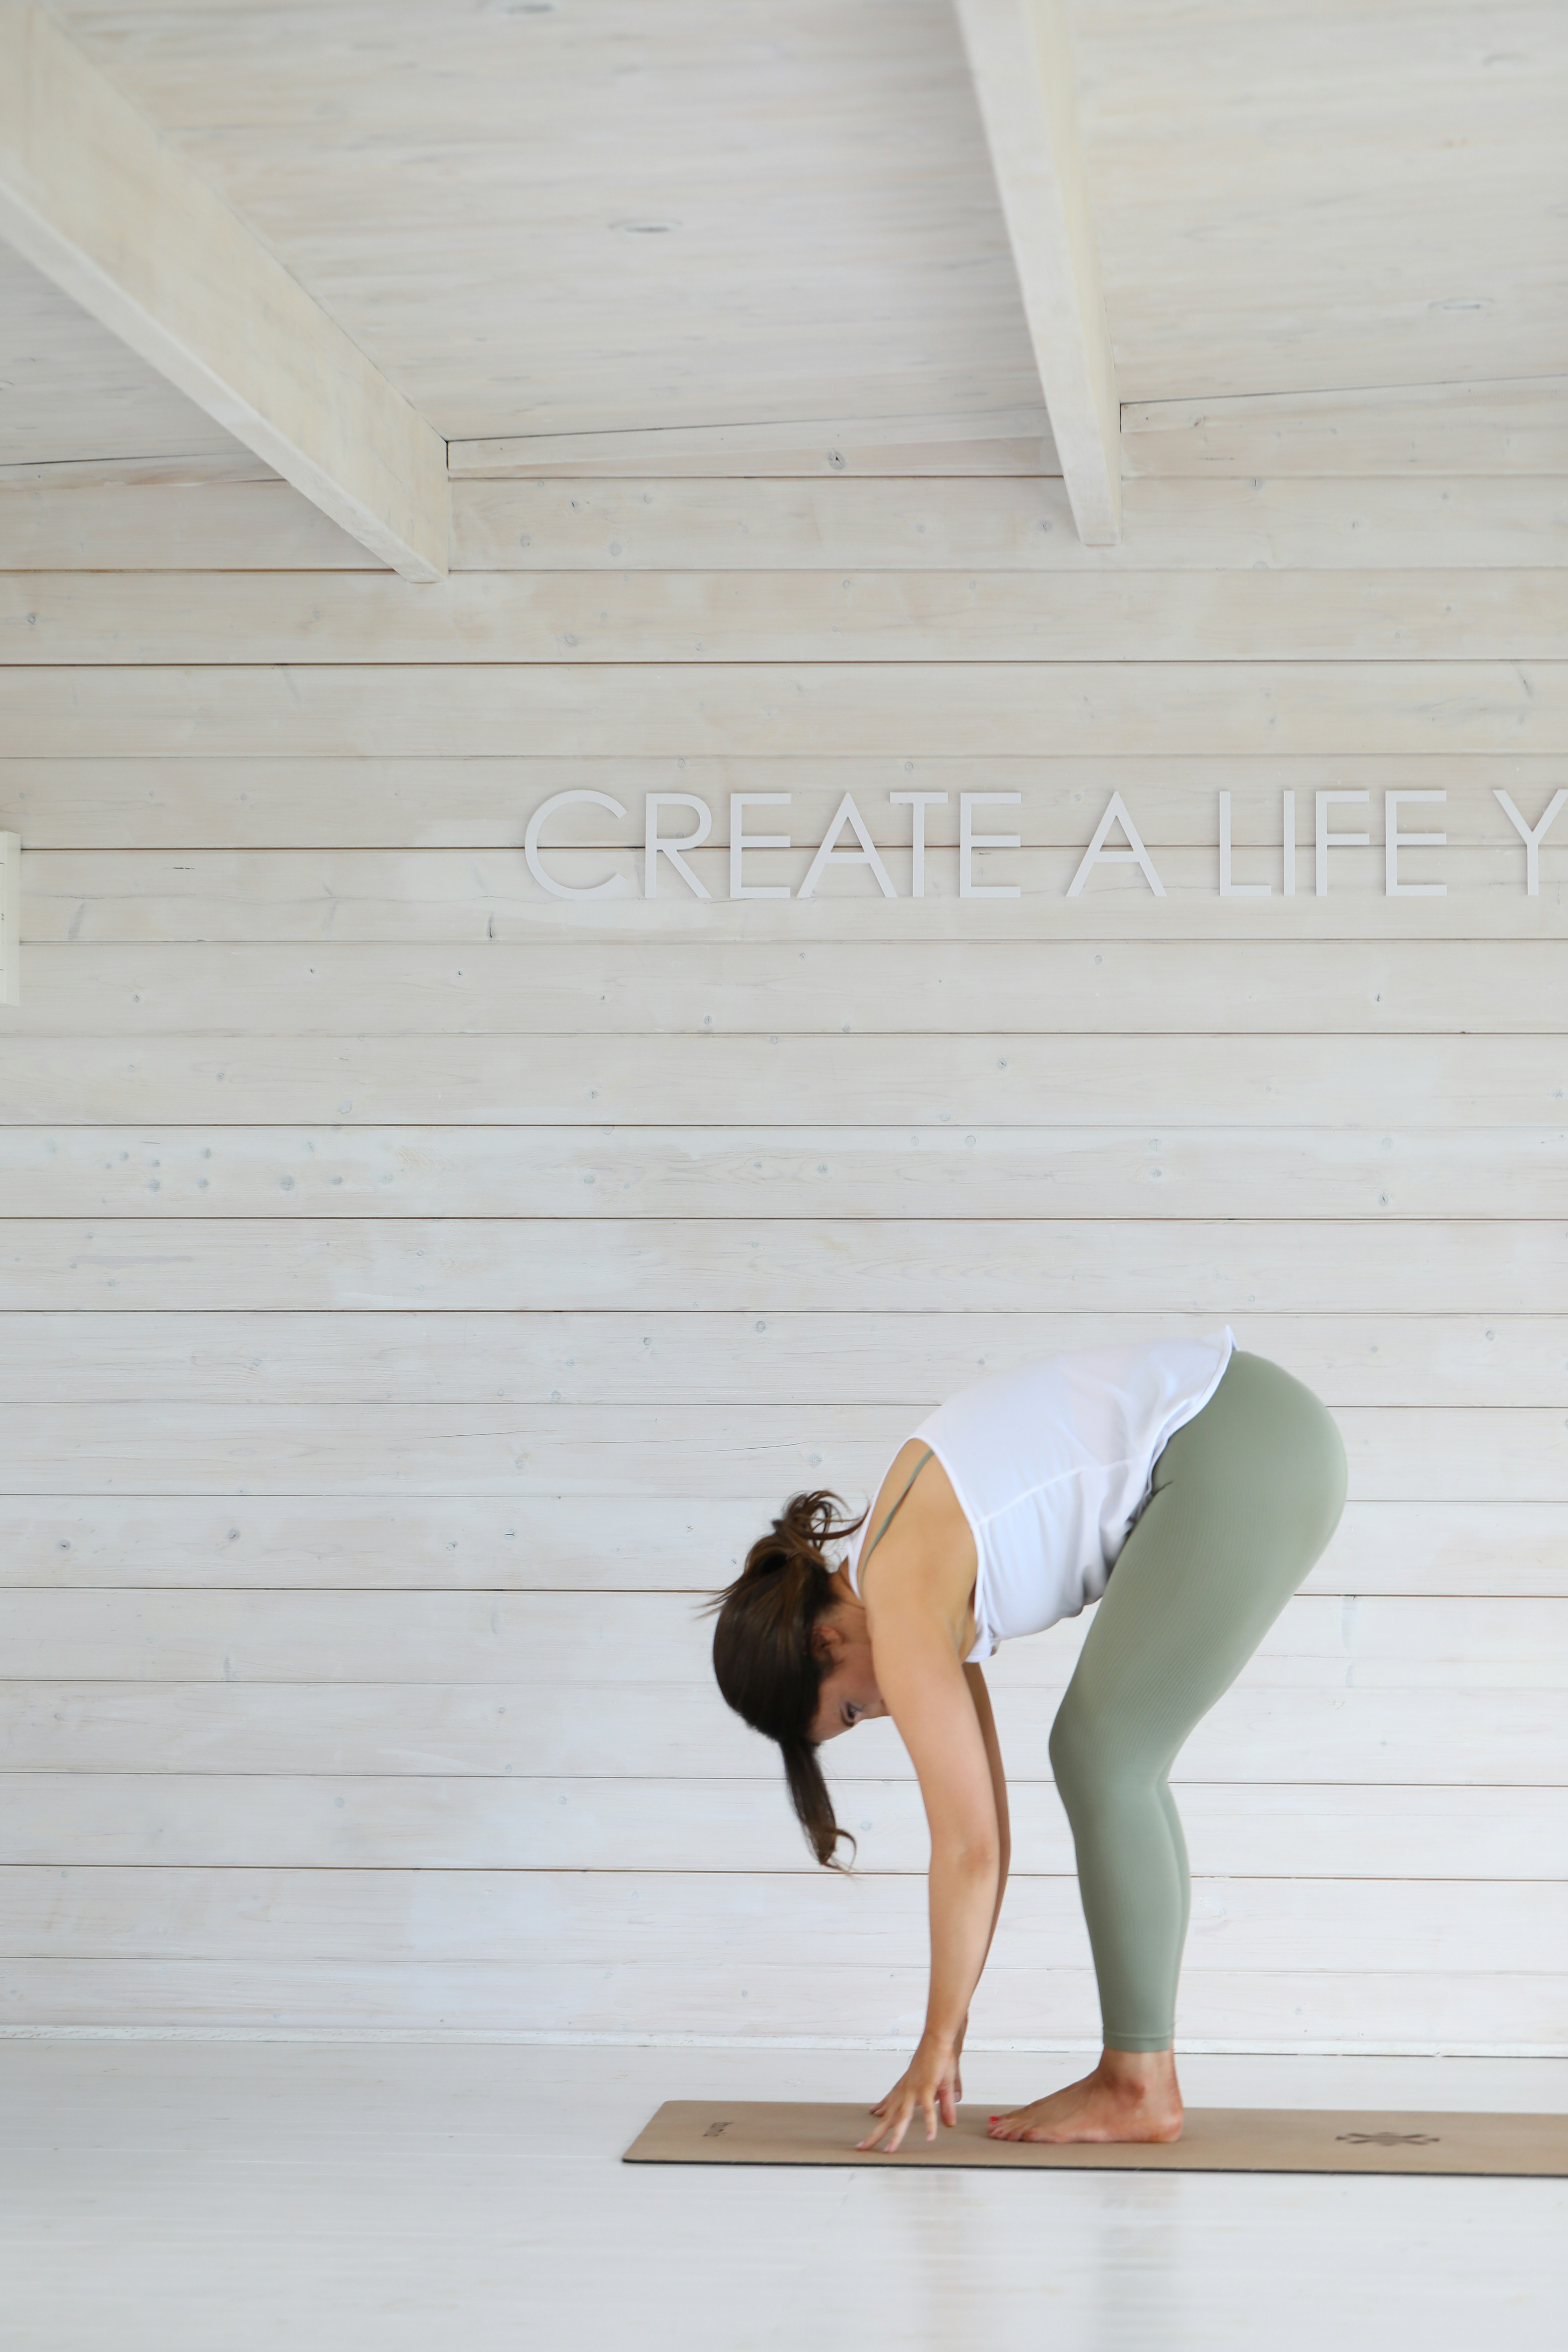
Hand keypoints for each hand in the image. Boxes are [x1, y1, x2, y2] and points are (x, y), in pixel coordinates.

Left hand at [858, 2031, 961, 2153]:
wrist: (939, 2038)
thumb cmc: (938, 2058)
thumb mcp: (942, 2087)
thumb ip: (944, 2107)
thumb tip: (949, 2124)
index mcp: (907, 2088)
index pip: (890, 2103)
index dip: (881, 2110)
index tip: (872, 2114)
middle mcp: (906, 2091)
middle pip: (889, 2117)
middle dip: (875, 2133)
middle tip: (861, 2146)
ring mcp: (915, 2090)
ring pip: (902, 2117)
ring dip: (896, 2136)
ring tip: (888, 2151)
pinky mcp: (928, 2088)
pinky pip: (928, 2109)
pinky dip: (930, 2123)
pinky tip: (930, 2136)